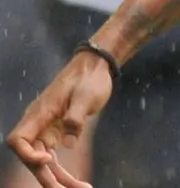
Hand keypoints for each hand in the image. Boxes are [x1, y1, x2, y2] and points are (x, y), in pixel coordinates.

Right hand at [5, 52, 112, 187]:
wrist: (97, 66)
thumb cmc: (90, 78)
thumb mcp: (86, 96)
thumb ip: (75, 118)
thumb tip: (68, 143)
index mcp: (40, 113)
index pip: (18, 140)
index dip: (27, 155)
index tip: (49, 159)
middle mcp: (40, 124)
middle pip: (32, 158)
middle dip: (46, 178)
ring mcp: (48, 130)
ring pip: (45, 162)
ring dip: (58, 180)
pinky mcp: (59, 133)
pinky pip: (56, 158)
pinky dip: (64, 172)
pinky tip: (77, 184)